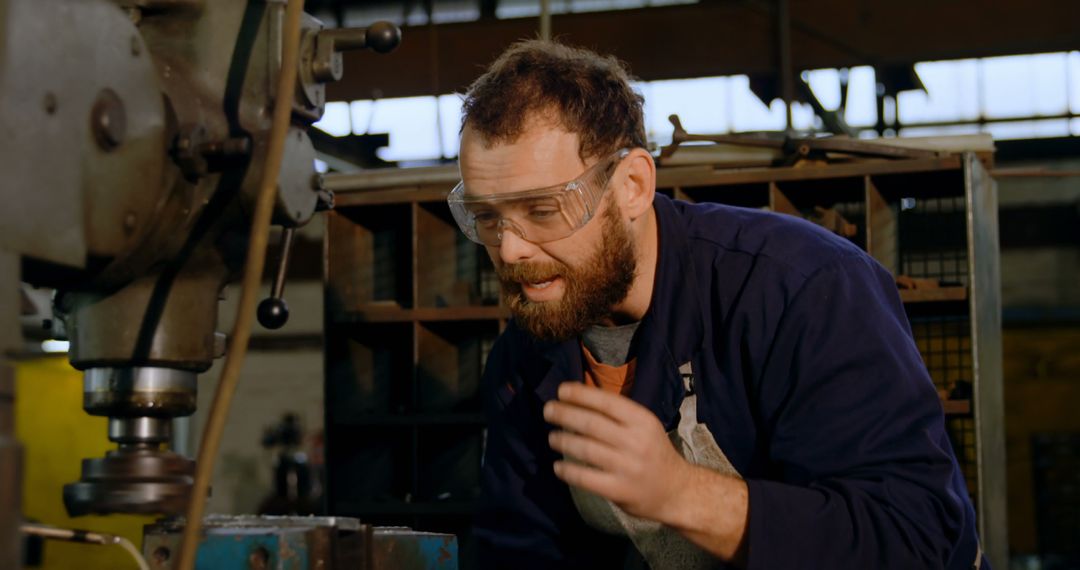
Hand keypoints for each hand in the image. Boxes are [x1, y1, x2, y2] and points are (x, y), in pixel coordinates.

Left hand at [543, 381, 691, 524]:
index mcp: (642, 421)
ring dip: (562, 440)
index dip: (581, 394)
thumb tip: (578, 398)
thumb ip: (618, 415)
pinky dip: (567, 471)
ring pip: (585, 449)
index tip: (561, 390)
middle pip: (591, 423)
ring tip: (552, 437)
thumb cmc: (653, 452)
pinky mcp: (619, 490)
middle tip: (547, 410)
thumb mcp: (645, 427)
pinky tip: (558, 466)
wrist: (675, 491)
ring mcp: (627, 467)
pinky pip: (585, 478)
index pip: (607, 402)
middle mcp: (636, 442)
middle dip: (564, 414)